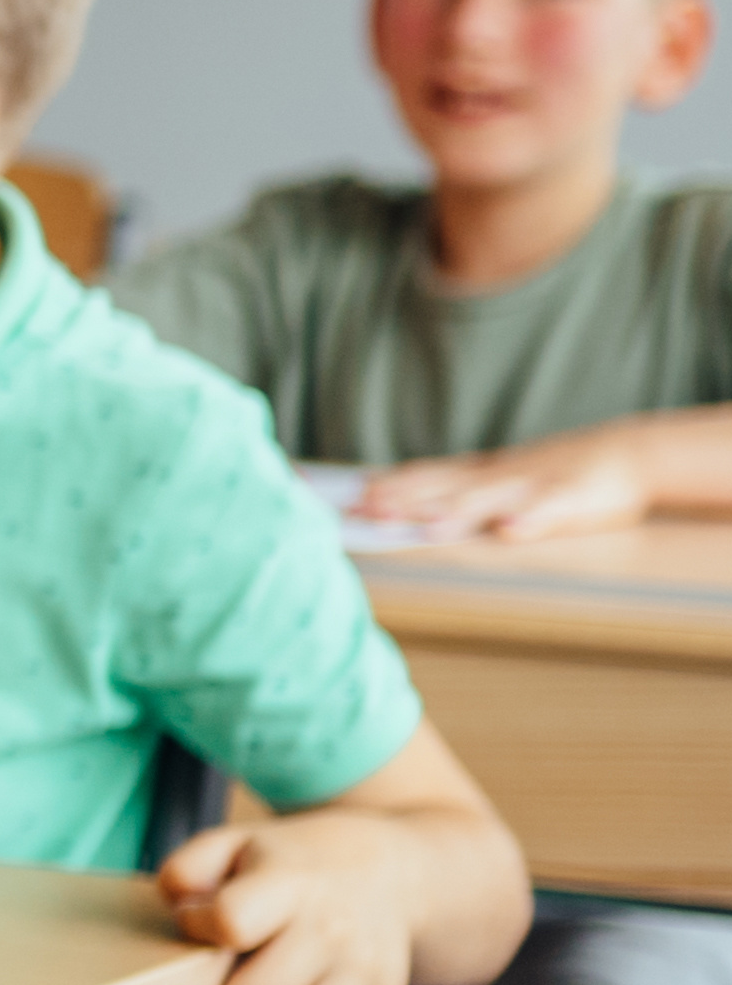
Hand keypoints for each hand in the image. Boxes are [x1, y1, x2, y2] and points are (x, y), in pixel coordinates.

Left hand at [141, 814, 417, 984]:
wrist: (388, 870)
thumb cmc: (290, 864)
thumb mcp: (236, 842)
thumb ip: (190, 867)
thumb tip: (172, 909)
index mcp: (288, 886)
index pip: (235, 919)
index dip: (199, 930)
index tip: (182, 931)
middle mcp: (330, 933)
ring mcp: (362, 973)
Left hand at [355, 422, 654, 539]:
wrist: (628, 453)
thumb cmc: (555, 471)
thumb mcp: (499, 476)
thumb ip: (453, 486)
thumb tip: (395, 494)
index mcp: (481, 474)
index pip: (426, 477)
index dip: (390, 486)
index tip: (354, 494)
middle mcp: (500, 478)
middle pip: (446, 489)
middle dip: (407, 499)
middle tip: (366, 509)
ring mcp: (535, 487)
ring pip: (491, 500)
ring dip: (457, 512)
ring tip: (426, 525)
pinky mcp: (574, 498)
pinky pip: (550, 510)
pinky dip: (530, 519)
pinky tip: (509, 531)